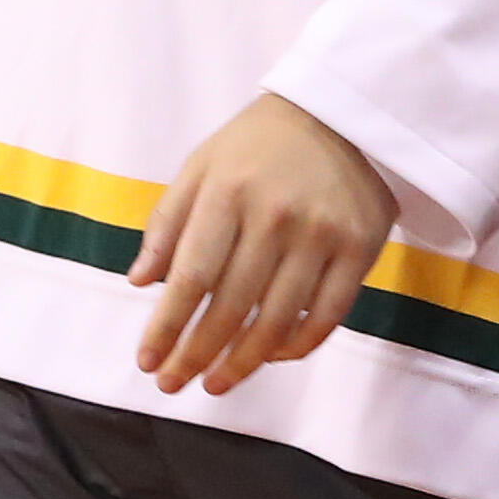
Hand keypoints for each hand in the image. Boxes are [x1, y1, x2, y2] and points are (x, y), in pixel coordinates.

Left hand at [129, 92, 395, 393]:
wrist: (343, 112)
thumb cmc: (258, 143)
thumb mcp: (202, 164)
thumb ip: (168, 222)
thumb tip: (139, 282)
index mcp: (228, 192)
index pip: (191, 276)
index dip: (167, 327)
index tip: (148, 362)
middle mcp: (275, 216)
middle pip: (231, 306)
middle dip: (197, 354)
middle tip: (173, 385)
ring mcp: (322, 235)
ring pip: (278, 320)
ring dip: (243, 362)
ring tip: (216, 384)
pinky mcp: (360, 249)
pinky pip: (328, 316)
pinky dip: (298, 346)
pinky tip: (272, 358)